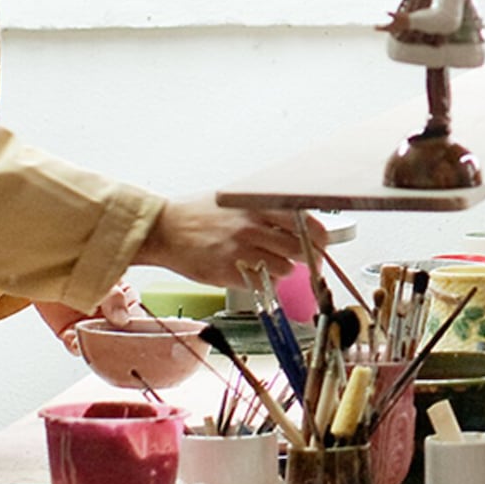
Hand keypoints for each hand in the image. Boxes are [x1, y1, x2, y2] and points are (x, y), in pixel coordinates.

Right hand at [139, 197, 321, 289]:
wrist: (164, 229)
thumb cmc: (200, 214)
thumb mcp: (236, 200)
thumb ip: (268, 211)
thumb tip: (303, 223)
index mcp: (258, 205)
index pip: (308, 224)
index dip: (319, 239)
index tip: (320, 246)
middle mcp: (253, 227)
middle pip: (302, 250)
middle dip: (305, 257)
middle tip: (301, 260)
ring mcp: (241, 251)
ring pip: (285, 270)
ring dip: (281, 270)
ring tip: (264, 262)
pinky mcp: (230, 272)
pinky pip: (262, 283)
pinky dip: (261, 281)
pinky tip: (248, 270)